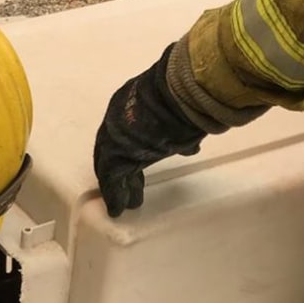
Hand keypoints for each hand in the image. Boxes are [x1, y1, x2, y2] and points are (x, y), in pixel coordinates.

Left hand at [93, 43, 205, 216]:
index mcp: (129, 102)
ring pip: (111, 168)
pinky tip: (118, 208)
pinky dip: (115, 195)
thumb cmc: (184, 95)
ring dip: (120, 187)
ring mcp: (112, 139)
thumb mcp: (179, 111)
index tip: (138, 164)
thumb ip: (179, 129)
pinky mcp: (114, 158)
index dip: (131, 150)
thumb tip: (191, 146)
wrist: (178, 94)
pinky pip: (112, 181)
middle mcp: (116, 119)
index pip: (125, 132)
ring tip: (126, 203)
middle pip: (115, 151)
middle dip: (124, 171)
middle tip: (130, 188)